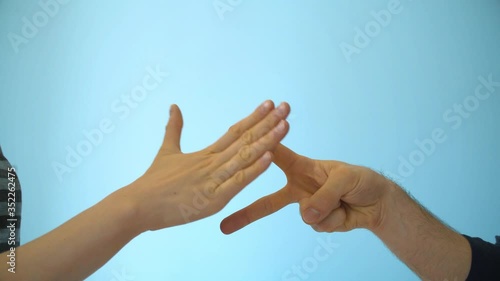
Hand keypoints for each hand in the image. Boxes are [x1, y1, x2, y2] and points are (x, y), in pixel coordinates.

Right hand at [121, 101, 289, 231]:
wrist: (137, 205)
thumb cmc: (152, 182)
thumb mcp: (166, 151)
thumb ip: (174, 129)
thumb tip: (174, 106)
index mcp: (205, 154)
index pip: (235, 131)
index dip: (254, 117)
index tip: (270, 103)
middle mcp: (212, 163)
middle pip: (245, 140)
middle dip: (268, 123)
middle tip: (287, 106)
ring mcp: (213, 180)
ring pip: (245, 157)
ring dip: (267, 141)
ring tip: (285, 125)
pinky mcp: (212, 199)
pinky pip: (237, 182)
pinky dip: (254, 170)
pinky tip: (269, 156)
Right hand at [220, 144, 393, 233]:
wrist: (378, 203)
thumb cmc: (359, 180)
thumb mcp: (344, 179)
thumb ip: (323, 195)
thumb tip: (307, 215)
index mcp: (302, 168)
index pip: (276, 156)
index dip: (259, 150)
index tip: (240, 147)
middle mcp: (299, 188)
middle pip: (268, 201)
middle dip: (246, 214)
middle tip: (224, 226)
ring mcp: (308, 206)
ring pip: (307, 216)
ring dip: (328, 211)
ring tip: (343, 200)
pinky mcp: (318, 222)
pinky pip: (320, 226)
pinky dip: (336, 220)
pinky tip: (344, 212)